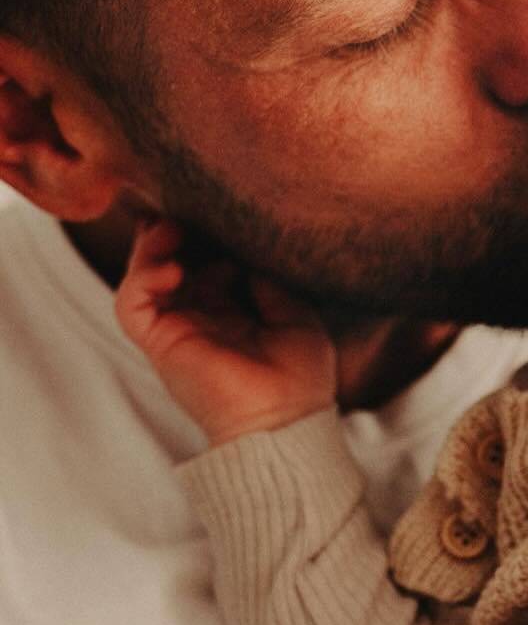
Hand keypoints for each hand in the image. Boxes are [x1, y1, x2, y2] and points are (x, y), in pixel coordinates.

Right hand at [115, 217, 336, 444]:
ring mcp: (176, 329)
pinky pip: (130, 304)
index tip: (221, 207)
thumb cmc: (300, 376)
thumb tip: (248, 251)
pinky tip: (171, 265)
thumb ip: (268, 280)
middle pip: (171, 260)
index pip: (206, 260)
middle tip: (187, 203)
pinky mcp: (159, 343)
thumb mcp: (296, 314)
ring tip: (171, 227)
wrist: (286, 421)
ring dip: (152, 246)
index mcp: (231, 310)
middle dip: (175, 229)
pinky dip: (142, 276)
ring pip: (144, 276)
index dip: (207, 233)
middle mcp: (199, 316)